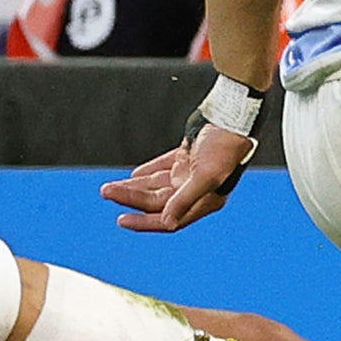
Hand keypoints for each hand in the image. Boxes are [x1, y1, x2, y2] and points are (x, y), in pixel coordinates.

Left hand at [102, 125, 254, 232]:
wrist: (233, 118)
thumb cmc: (227, 147)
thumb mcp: (207, 176)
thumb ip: (185, 200)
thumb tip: (166, 222)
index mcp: (205, 201)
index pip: (169, 220)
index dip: (144, 222)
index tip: (122, 220)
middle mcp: (196, 191)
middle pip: (157, 201)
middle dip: (130, 197)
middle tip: (107, 191)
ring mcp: (191, 174)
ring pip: (156, 186)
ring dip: (133, 186)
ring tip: (111, 186)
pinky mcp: (186, 158)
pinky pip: (162, 168)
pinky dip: (147, 172)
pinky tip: (134, 174)